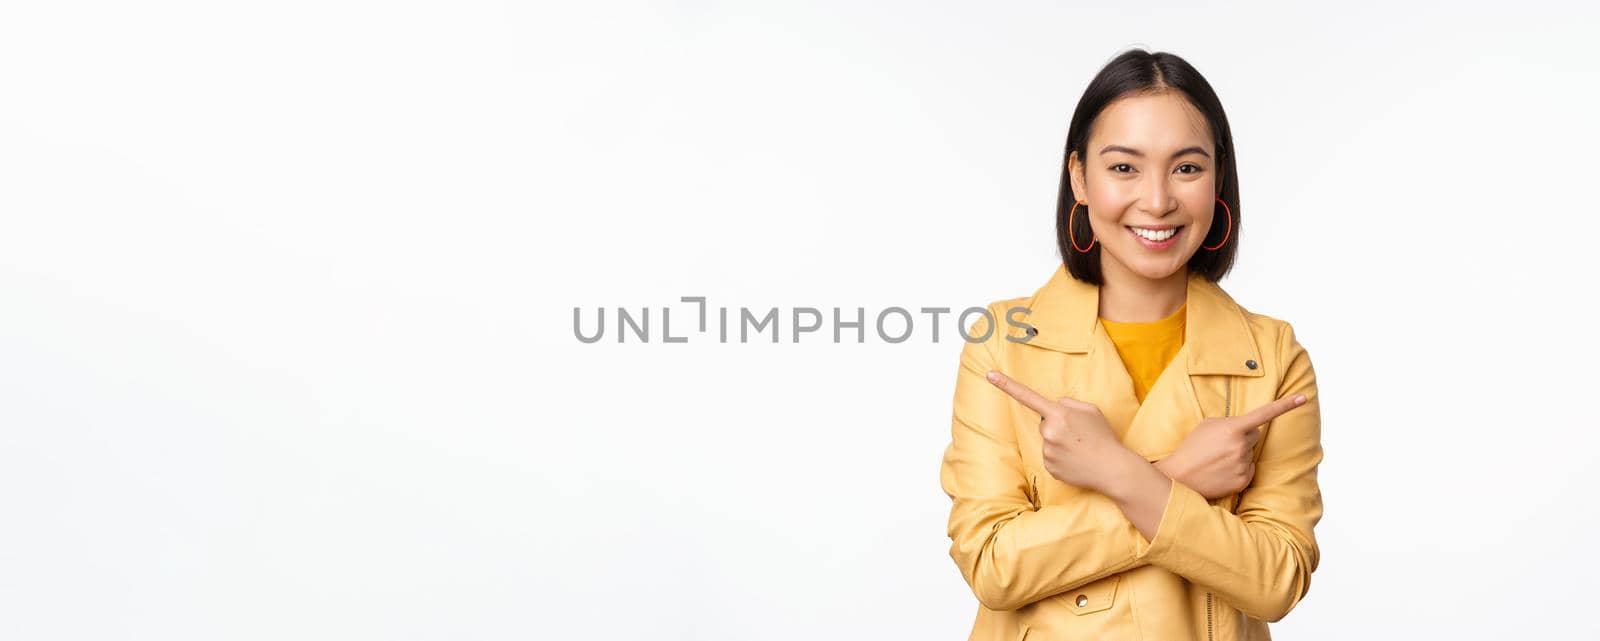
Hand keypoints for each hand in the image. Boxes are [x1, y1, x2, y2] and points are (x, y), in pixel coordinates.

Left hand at [986, 370, 1132, 494]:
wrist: (1112, 469)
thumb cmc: (1103, 437)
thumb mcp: (1091, 410)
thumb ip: (1069, 403)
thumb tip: (1055, 406)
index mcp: (1059, 413)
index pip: (1028, 396)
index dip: (1007, 385)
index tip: (989, 375)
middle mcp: (1048, 431)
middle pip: (1044, 422)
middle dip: (1058, 425)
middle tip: (1079, 435)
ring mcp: (1047, 451)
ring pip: (1047, 440)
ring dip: (1059, 442)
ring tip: (1080, 449)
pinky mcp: (1049, 467)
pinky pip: (1050, 457)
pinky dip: (1060, 458)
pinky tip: (1076, 460)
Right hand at [1155, 392, 1306, 499]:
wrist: (1179, 477)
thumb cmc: (1192, 448)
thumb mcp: (1207, 426)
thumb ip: (1230, 423)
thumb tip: (1248, 429)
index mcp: (1232, 428)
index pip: (1264, 414)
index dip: (1285, 405)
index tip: (1303, 398)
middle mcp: (1241, 445)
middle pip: (1255, 435)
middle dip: (1243, 437)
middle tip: (1221, 445)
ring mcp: (1243, 464)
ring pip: (1251, 453)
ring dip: (1238, 454)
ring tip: (1217, 460)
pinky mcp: (1243, 480)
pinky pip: (1249, 469)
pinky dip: (1238, 469)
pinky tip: (1221, 471)